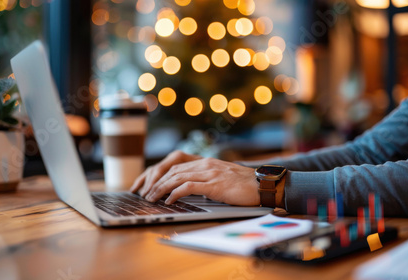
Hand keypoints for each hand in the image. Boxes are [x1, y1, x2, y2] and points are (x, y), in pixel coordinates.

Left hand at [130, 150, 259, 205]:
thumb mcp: (221, 179)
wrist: (263, 185)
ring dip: (161, 188)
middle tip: (144, 193)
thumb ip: (205, 180)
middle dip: (155, 182)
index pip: (176, 165)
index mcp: (205, 162)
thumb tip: (188, 190)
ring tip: (151, 198)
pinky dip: (175, 193)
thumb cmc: (244, 185)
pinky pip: (188, 187)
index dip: (160, 175)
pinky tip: (168, 201)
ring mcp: (209, 173)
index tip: (149, 185)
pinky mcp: (214, 184)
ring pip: (177, 177)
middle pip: (172, 170)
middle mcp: (205, 164)